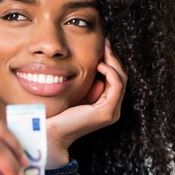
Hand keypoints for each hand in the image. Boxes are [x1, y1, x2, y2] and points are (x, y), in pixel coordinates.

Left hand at [46, 39, 127, 167]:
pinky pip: (117, 86)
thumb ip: (88, 82)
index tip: (104, 46)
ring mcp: (111, 112)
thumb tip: (94, 61)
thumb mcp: (77, 92)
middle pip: (122, 77)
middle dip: (114, 58)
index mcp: (107, 105)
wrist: (53, 131)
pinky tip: (100, 65)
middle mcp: (112, 109)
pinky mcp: (107, 112)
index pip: (116, 79)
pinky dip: (110, 72)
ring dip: (113, 62)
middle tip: (106, 43)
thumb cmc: (60, 113)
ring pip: (122, 80)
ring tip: (103, 51)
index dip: (112, 61)